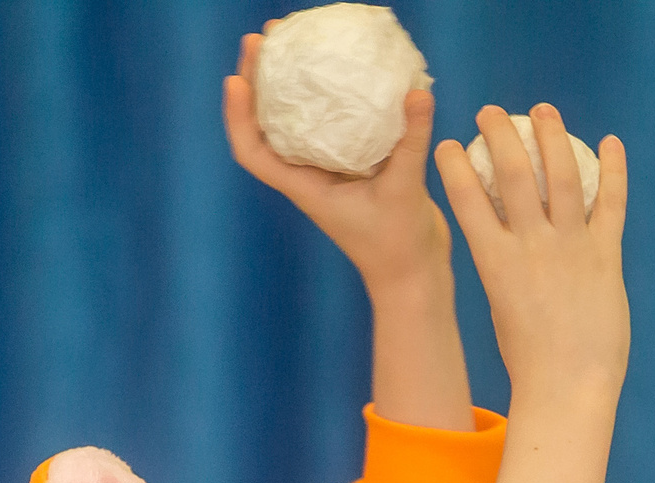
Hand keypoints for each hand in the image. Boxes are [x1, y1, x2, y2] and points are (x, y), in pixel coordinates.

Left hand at [223, 27, 448, 295]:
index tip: (236, 77)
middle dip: (260, 79)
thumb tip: (417, 91)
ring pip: (298, 119)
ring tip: (294, 41)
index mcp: (304, 186)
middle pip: (268, 124)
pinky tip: (347, 67)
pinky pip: (335, 121)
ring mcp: (331, 168)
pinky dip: (333, 94)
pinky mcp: (355, 164)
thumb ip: (410, 142)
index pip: (253, 152)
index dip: (238, 116)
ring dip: (291, 81)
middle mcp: (310, 174)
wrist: (414, 274)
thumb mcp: (404, 190)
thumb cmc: (397, 246)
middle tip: (265, 36)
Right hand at [433, 105, 628, 414]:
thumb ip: (507, 270)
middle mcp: (532, 247)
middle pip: (514, 175)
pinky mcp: (607, 256)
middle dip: (500, 135)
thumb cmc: (530, 360)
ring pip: (563, 176)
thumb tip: (509, 244)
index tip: (444, 144)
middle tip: (491, 112)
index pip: (468, 202)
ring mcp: (572, 248)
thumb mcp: (504, 308)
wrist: (568, 387)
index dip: (454, 168)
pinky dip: (614, 169)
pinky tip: (611, 142)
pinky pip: (612, 202)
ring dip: (553, 136)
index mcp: (495, 263)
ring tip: (543, 110)